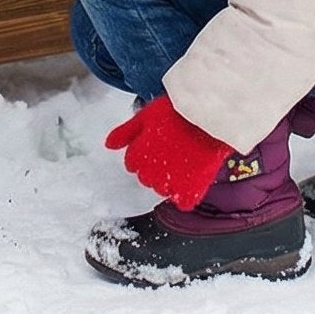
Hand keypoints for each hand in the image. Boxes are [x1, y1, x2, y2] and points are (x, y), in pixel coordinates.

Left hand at [103, 94, 232, 210]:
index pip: (132, 164)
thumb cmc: (177, 112)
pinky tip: (189, 179)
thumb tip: (107, 145)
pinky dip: (185, 194)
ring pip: (162, 189)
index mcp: (138, 155)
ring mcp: (170, 182)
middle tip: (171, 148)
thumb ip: (124, 133)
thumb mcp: (144, 115)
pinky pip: (182, 202)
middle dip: (154, 166)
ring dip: (169, 179)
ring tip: (182, 159)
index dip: (143, 152)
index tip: (156, 142)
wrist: (207, 117)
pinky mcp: (191, 189)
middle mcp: (150, 172)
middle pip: (146, 177)